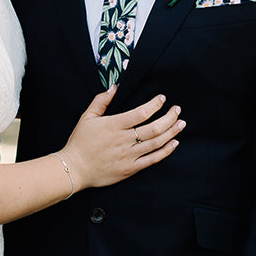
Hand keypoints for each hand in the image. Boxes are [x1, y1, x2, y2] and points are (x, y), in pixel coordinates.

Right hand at [63, 87, 184, 190]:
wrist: (74, 168)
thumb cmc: (80, 142)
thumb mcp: (87, 117)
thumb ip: (101, 101)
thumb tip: (114, 87)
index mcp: (114, 125)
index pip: (140, 113)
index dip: (154, 104)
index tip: (162, 98)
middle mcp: (124, 140)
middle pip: (153, 128)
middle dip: (169, 118)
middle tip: (177, 110)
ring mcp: (128, 156)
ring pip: (156, 143)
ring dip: (171, 132)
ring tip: (181, 123)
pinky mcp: (130, 169)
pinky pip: (152, 160)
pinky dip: (165, 151)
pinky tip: (174, 143)